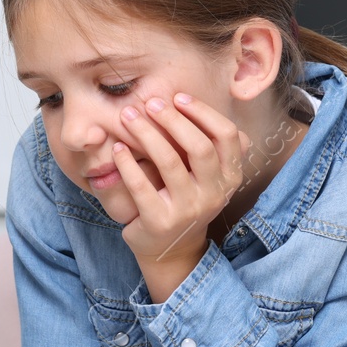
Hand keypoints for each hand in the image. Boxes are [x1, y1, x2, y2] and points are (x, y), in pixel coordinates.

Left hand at [113, 93, 249, 272]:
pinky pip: (141, 186)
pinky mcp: (159, 222)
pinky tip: (117, 147)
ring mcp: (188, 210)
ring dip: (146, 133)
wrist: (170, 249)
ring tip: (128, 116)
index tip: (178, 97)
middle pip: (200, 147)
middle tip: (150, 103)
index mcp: (230, 177)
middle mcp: (214, 194)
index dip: (204, 112)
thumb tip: (194, 101)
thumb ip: (208, 145)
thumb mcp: (206, 176)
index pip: (228, 136)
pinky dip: (127, 163)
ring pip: (169, 162)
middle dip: (173, 119)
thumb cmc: (185, 198)